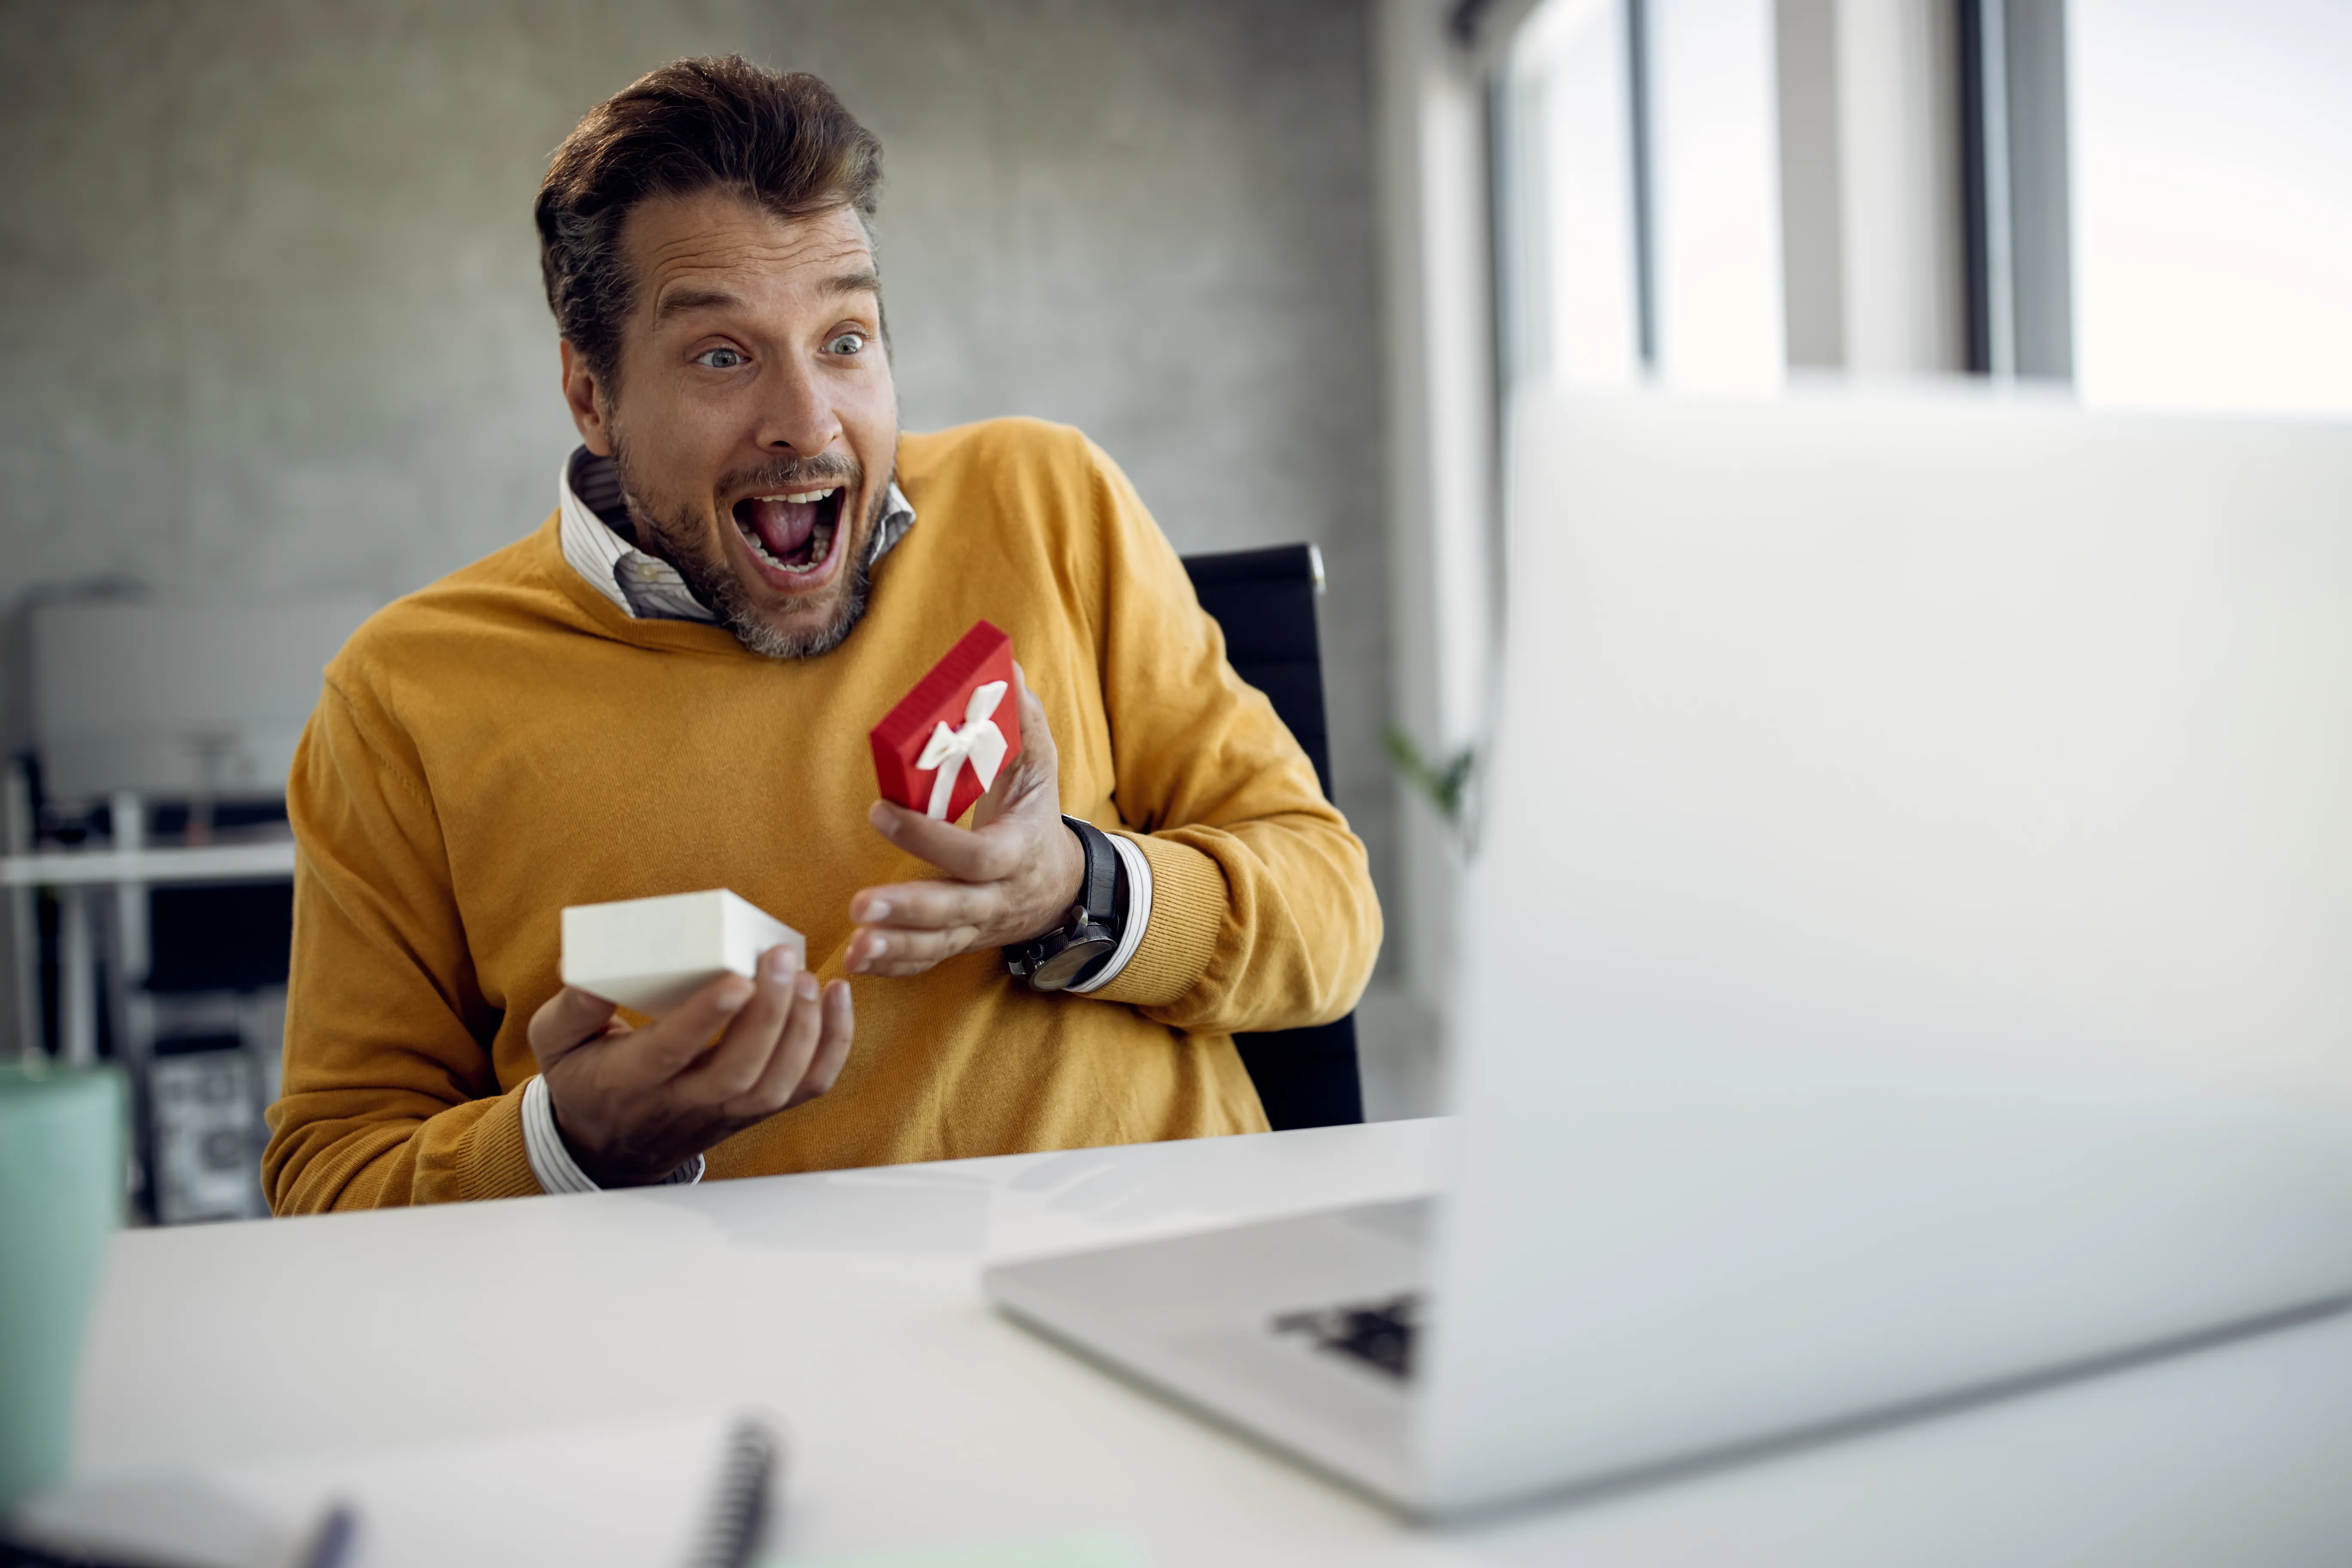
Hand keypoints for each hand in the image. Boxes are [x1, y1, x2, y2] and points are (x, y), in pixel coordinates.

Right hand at [527, 945, 853, 1186]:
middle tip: (781, 958)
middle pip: (739, 1072)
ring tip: (808, 976)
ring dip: (803, 1030)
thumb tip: (582, 963)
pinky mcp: (756, 1111)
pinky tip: (836, 997)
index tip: (736, 978)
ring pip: (778, 1085)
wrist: (611, 1148)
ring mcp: (727, 1113)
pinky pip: (807, 1088)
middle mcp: (685, 1103)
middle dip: (769, 1014)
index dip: (707, 1018)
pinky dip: (833, 1046)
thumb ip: (571, 1005)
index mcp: (632, 1080)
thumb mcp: (556, 1043)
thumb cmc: (589, 1079)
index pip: (674, 1052)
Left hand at [847, 663, 1085, 976]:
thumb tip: (1006, 669)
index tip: (881, 810)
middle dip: (907, 909)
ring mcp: (979, 925)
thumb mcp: (1039, 769)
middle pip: (953, 909)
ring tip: (853, 945)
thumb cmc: (1038, 818)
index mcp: (1017, 851)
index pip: (977, 856)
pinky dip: (893, 965)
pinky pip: (927, 961)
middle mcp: (998, 897)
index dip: (928, 838)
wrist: (1062, 887)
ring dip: (894, 948)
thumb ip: (1023, 723)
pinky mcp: (960, 941)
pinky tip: (857, 961)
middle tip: (859, 904)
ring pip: (937, 945)